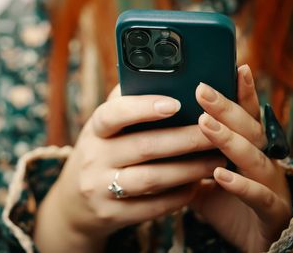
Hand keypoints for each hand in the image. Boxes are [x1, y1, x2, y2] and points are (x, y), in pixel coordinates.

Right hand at [35, 86, 224, 252]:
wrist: (75, 203)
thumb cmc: (103, 152)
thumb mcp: (105, 128)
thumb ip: (128, 103)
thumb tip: (167, 77)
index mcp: (95, 129)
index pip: (113, 114)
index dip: (143, 108)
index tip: (176, 103)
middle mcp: (94, 157)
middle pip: (144, 147)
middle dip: (185, 139)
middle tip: (217, 132)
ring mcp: (101, 189)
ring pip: (152, 179)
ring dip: (189, 169)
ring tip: (216, 160)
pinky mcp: (113, 215)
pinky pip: (153, 206)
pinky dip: (180, 195)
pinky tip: (198, 185)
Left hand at [191, 64, 292, 251]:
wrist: (255, 239)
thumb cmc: (224, 196)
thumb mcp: (203, 168)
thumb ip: (185, 147)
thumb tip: (152, 121)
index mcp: (248, 144)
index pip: (245, 112)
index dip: (241, 90)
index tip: (234, 66)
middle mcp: (262, 157)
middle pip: (247, 127)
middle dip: (224, 107)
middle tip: (201, 89)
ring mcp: (270, 182)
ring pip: (253, 156)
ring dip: (228, 138)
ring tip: (205, 123)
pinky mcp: (270, 210)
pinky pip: (257, 196)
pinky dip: (239, 184)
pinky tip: (219, 173)